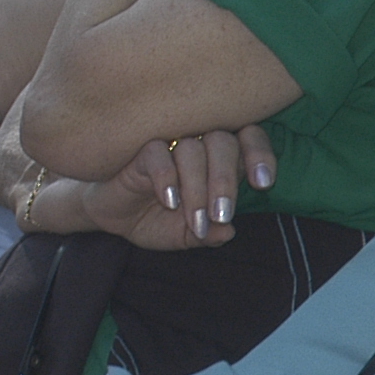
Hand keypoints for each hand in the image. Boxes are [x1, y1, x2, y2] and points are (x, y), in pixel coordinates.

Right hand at [76, 127, 277, 248]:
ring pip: (193, 148)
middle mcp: (196, 145)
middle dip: (225, 181)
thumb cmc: (155, 218)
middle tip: (221, 214)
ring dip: (198, 187)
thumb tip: (229, 232)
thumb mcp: (187, 235)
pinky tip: (168, 201)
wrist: (112, 218)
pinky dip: (167, 177)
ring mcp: (167, 143)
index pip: (248, 139)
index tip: (261, 183)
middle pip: (223, 141)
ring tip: (193, 219)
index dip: (259, 155)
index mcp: (217, 160)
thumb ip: (209, 235)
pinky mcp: (138, 149)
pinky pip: (158, 152)